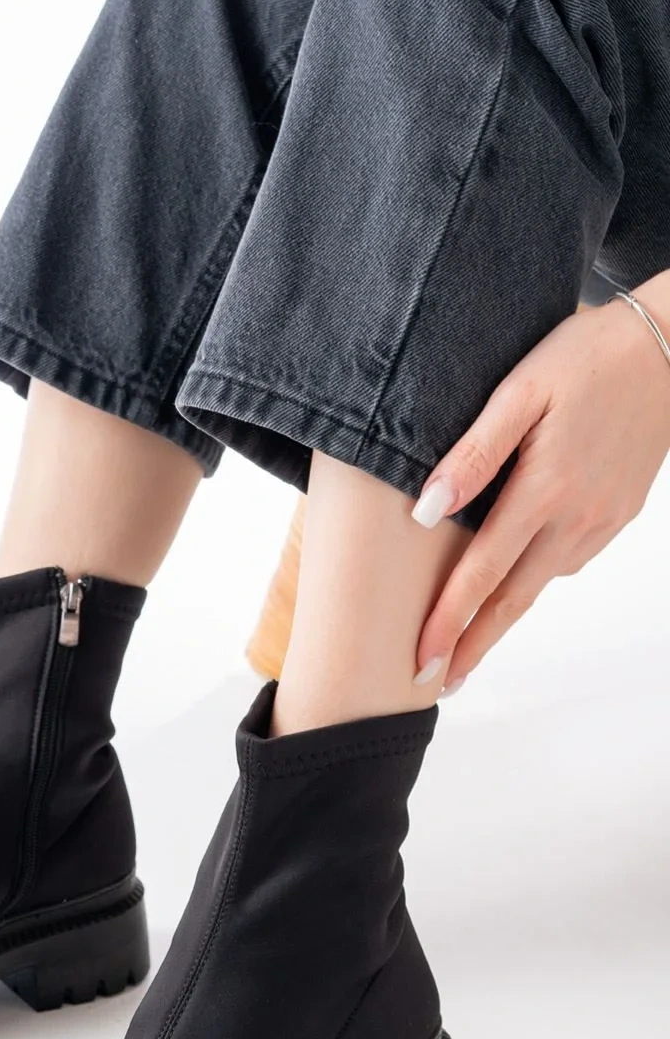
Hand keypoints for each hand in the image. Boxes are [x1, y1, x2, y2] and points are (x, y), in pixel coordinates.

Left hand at [413, 271, 669, 692]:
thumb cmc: (586, 356)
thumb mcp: (520, 390)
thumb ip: (473, 454)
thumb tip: (427, 511)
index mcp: (545, 490)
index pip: (483, 573)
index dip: (448, 621)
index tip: (420, 660)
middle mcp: (577, 518)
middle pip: (513, 600)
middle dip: (471, 645)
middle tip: (435, 682)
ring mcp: (602, 521)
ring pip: (540, 582)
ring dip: (502, 617)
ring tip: (463, 641)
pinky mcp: (618, 514)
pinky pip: (566, 559)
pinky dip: (533, 580)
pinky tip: (512, 581)